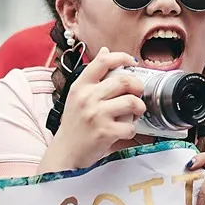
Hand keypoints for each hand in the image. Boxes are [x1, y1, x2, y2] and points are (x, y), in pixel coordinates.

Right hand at [42, 48, 144, 171]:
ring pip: (131, 102)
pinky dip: (132, 129)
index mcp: (80, 86)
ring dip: (139, 107)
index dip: (122, 57)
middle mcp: (87, 98)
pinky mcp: (104, 132)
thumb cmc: (74, 124)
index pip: (103, 61)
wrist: (65, 153)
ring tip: (135, 112)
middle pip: (124, 81)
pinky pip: (130, 126)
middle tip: (138, 93)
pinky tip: (125, 130)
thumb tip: (105, 51)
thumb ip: (92, 75)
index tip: (132, 62)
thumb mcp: (77, 96)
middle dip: (138, 86)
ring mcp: (96, 115)